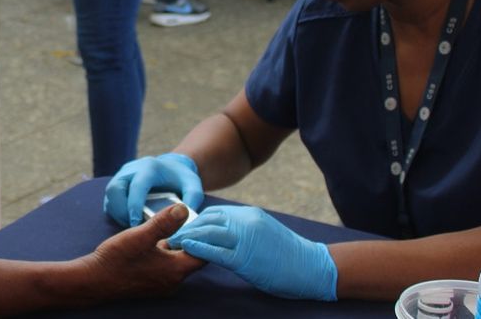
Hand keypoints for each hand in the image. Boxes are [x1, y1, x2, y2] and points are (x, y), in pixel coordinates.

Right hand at [80, 203, 204, 299]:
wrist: (93, 280)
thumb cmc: (116, 259)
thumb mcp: (140, 236)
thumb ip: (163, 223)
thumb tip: (184, 208)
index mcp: (175, 270)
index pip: (203, 254)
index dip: (204, 237)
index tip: (202, 221)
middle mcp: (173, 280)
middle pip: (193, 258)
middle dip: (192, 239)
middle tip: (190, 219)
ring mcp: (162, 283)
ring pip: (178, 260)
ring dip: (177, 244)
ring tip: (174, 225)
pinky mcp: (151, 281)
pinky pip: (167, 265)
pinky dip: (166, 252)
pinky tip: (156, 238)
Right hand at [104, 153, 203, 226]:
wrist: (170, 167)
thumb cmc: (181, 179)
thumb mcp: (192, 186)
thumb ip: (192, 199)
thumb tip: (184, 218)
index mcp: (149, 167)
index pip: (137, 186)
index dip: (134, 204)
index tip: (136, 223)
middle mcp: (131, 169)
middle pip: (115, 188)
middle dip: (121, 210)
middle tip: (132, 227)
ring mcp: (121, 176)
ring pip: (110, 195)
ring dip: (117, 213)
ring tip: (131, 226)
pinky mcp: (117, 185)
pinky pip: (110, 200)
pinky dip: (116, 213)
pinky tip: (128, 222)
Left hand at [167, 205, 337, 300]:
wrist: (312, 267)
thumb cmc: (287, 254)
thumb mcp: (262, 233)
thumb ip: (241, 230)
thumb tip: (219, 233)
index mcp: (248, 215)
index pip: (213, 214)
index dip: (194, 221)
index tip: (180, 228)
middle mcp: (245, 222)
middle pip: (206, 220)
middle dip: (185, 227)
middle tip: (168, 234)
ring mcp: (245, 239)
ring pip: (208, 232)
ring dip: (186, 237)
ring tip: (170, 242)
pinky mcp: (245, 258)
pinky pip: (215, 251)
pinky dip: (197, 248)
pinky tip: (185, 248)